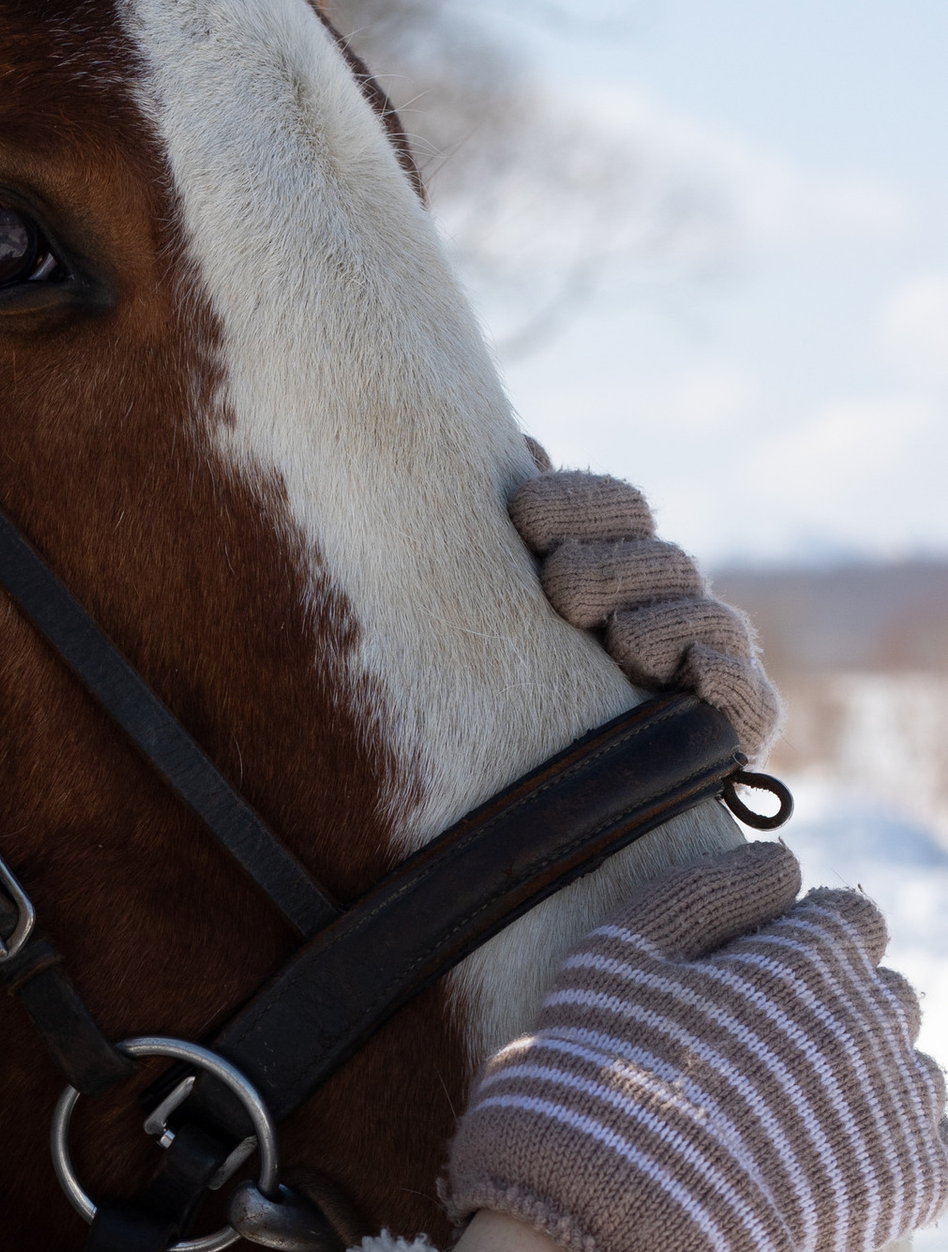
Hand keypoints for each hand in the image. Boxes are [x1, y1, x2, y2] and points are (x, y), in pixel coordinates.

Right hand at [445, 852, 945, 1251]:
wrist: (618, 1226)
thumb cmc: (598, 1083)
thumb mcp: (613, 958)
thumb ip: (702, 891)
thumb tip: (786, 863)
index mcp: (810, 953)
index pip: (848, 920)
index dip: (801, 950)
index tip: (751, 995)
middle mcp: (872, 1017)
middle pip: (882, 996)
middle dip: (835, 1018)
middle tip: (758, 1072)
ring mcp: (896, 1102)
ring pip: (909, 1072)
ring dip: (862, 1089)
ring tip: (783, 1133)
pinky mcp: (909, 1182)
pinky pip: (932, 1153)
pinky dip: (890, 1160)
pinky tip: (823, 1179)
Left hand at [509, 458, 781, 757]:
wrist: (558, 800)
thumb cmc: (513, 687)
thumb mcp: (505, 606)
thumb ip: (517, 535)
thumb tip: (517, 451)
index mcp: (619, 561)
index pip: (619, 508)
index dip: (580, 503)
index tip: (524, 514)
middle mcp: (669, 604)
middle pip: (659, 561)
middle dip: (609, 568)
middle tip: (559, 584)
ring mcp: (707, 661)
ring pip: (702, 622)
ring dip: (661, 623)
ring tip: (619, 638)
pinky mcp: (735, 726)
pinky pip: (747, 699)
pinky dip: (721, 679)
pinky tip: (689, 673)